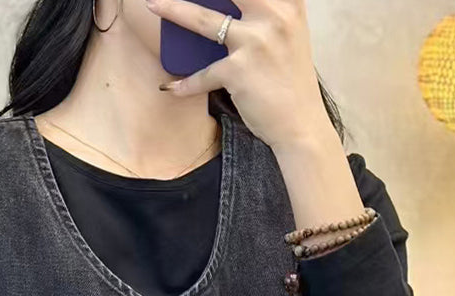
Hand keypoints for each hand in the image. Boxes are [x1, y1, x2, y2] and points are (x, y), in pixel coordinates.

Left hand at [147, 0, 332, 148]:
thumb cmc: (290, 80)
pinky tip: (171, 87)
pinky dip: (185, 84)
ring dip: (173, 10)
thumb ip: (267, 11)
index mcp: (288, 3)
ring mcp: (255, 43)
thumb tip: (227, 6)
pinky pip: (202, 74)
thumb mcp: (288, 34)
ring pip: (203, 20)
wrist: (301, 125)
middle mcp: (275, 16)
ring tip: (153, 5)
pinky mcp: (238, 71)